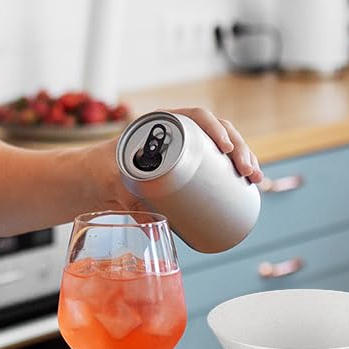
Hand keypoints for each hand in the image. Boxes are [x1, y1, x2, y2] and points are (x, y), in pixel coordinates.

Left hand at [81, 108, 263, 212]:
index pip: (196, 117)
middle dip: (239, 149)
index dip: (216, 129)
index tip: (225, 148)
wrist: (93, 178)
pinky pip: (215, 162)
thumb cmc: (101, 170)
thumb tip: (153, 231)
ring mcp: (184, 150)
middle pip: (216, 133)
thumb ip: (131, 204)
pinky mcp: (187, 168)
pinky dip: (234, 168)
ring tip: (255, 179)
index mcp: (161, 124)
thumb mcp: (116, 183)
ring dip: (244, 158)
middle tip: (247, 172)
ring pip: (220, 148)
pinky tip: (251, 180)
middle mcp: (177, 133)